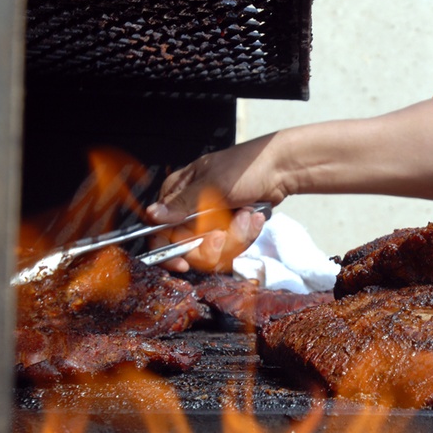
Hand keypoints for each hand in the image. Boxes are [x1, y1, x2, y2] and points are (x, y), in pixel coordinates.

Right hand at [146, 135, 279, 271]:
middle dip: (212, 244)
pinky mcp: (230, 229)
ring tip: (246, 214)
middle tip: (224, 232)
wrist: (279, 170)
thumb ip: (182, 204)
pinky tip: (253, 216)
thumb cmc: (244, 168)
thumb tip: (152, 215)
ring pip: (214, 250)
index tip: (183, 263)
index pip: (160, 231)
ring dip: (235, 235)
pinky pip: (233, 246)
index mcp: (178, 193)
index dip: (169, 251)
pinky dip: (246, 233)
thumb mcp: (212, 185)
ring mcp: (212, 222)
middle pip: (190, 248)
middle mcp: (191, 211)